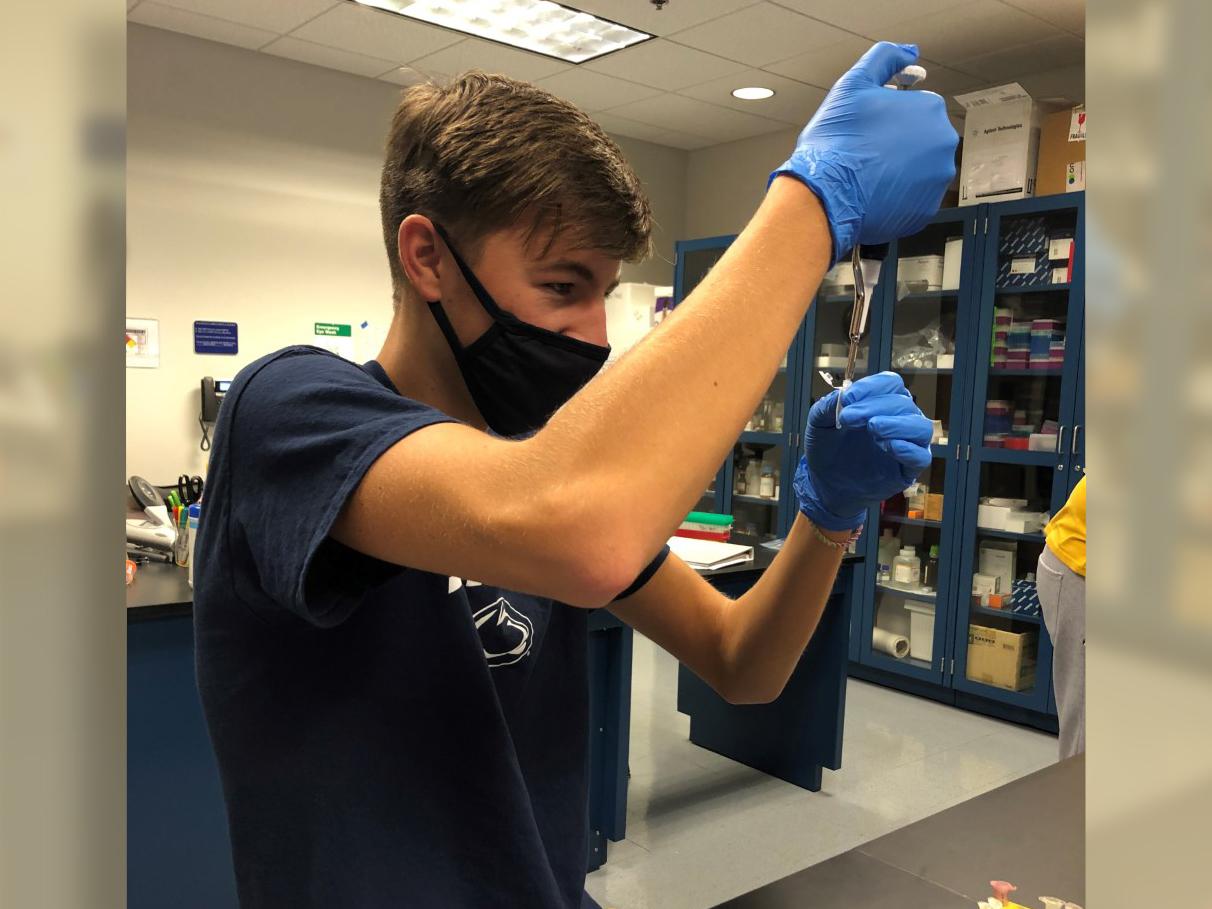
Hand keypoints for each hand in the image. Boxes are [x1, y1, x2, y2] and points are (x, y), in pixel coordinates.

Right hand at [769, 41, 958, 265]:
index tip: (868, 129)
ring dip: (899, 170)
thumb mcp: (853, 85)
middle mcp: (943, 143)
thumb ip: (885, 58)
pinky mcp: (926, 209)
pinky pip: (914, 198)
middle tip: (866, 152)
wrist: (823, 197)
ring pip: (919, 169)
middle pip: (919, 139)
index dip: (887, 117)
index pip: (913, 108)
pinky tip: (874, 192)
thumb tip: (909, 52)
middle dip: (897, 144)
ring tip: (869, 174)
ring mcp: (937, 179)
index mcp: (930, 108)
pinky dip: (898, 196)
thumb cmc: (835, 143)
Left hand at [794, 372, 932, 530]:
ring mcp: (908, 444)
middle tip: (848, 418)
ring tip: (873, 428)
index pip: (890, 383)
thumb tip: (840, 394)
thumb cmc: (827, 449)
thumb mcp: (819, 425)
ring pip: (920, 426)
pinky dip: (907, 449)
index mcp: (881, 402)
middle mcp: (900, 419)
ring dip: (896, 424)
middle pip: (902, 403)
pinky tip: (887, 446)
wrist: (826, 484)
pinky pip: (921, 456)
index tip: (847, 398)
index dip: (871, 386)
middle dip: (874, 407)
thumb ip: (826, 407)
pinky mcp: (909, 469)